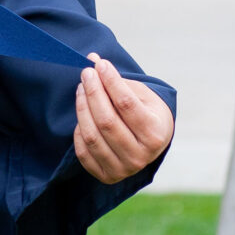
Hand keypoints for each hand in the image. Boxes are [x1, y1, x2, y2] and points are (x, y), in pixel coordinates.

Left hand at [73, 53, 173, 183]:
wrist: (151, 143)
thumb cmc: (146, 113)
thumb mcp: (141, 95)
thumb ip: (118, 79)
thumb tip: (92, 58)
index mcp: (156, 134)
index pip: (126, 104)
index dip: (110, 82)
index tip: (99, 64)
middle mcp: (142, 156)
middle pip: (106, 120)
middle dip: (92, 92)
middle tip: (85, 73)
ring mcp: (124, 169)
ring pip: (92, 135)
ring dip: (82, 107)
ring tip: (81, 89)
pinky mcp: (107, 176)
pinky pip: (83, 151)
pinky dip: (79, 131)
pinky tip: (83, 115)